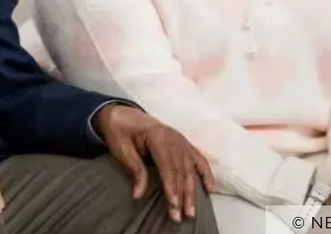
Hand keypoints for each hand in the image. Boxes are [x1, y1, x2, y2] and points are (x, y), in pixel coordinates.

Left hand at [95, 104, 214, 222]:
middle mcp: (173, 137)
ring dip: (191, 191)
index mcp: (157, 135)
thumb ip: (134, 170)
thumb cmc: (120, 131)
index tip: (172, 203)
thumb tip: (138, 194)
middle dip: (181, 195)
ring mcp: (181, 140)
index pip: (167, 165)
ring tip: (191, 211)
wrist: (122, 114)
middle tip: (179, 215)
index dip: (170, 186)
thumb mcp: (121, 148)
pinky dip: (206, 174)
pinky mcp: (183, 144)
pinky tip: (211, 189)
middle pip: (180, 170)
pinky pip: (199, 160)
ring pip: (190, 169)